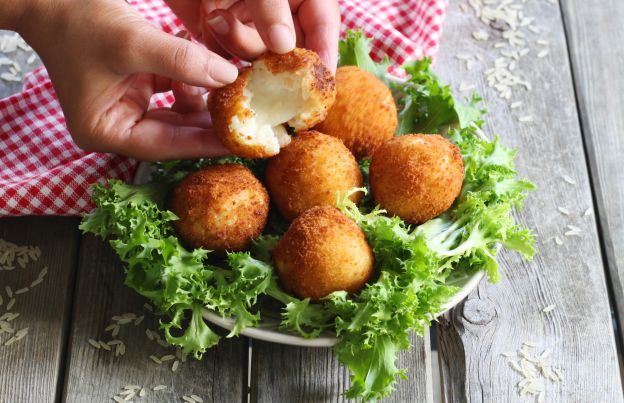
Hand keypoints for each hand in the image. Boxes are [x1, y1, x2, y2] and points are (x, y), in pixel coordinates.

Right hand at [15, 0, 238, 160]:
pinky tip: (209, 66)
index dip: (205, 144)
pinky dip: (192, 79)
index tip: (241, 142)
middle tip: (249, 119)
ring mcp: (128, 106)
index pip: (166, 146)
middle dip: (210, 122)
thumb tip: (228, 77)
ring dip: (204, 97)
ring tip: (232, 88)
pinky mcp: (137, 87)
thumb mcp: (132, 42)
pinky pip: (174, 91)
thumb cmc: (77, 20)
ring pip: (179, 112)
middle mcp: (117, 125)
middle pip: (175, 133)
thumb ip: (181, 62)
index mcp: (106, 131)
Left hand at [165, 0, 340, 71]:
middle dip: (274, 54)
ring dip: (240, 44)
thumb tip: (284, 46)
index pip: (323, 23)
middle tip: (261, 60)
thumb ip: (270, 6)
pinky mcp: (222, 32)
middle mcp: (278, 10)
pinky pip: (230, 54)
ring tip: (216, 19)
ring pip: (260, 53)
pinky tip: (208, 24)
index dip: (324, 50)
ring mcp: (250, 20)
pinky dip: (220, 47)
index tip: (319, 79)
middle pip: (293, 46)